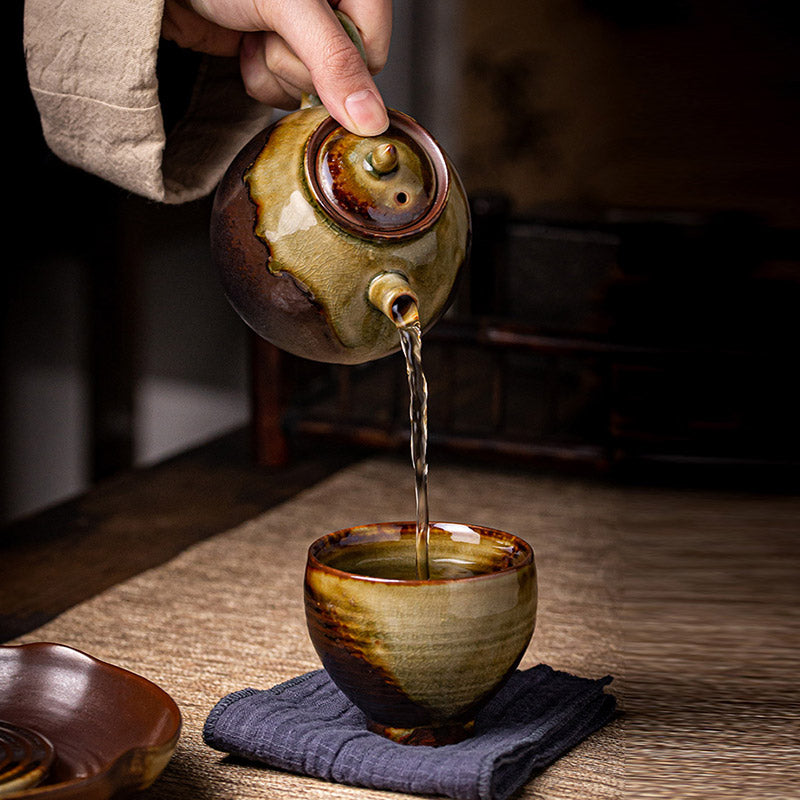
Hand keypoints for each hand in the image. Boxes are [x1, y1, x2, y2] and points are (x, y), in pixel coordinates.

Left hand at [162, 0, 390, 135]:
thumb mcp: (289, 8)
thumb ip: (334, 63)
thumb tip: (370, 118)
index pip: (376, 53)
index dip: (343, 67)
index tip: (309, 50)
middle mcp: (333, 10)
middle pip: (342, 77)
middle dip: (298, 65)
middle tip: (270, 31)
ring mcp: (304, 35)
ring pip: (311, 89)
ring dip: (274, 71)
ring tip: (252, 33)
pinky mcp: (276, 53)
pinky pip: (284, 92)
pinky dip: (259, 77)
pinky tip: (244, 45)